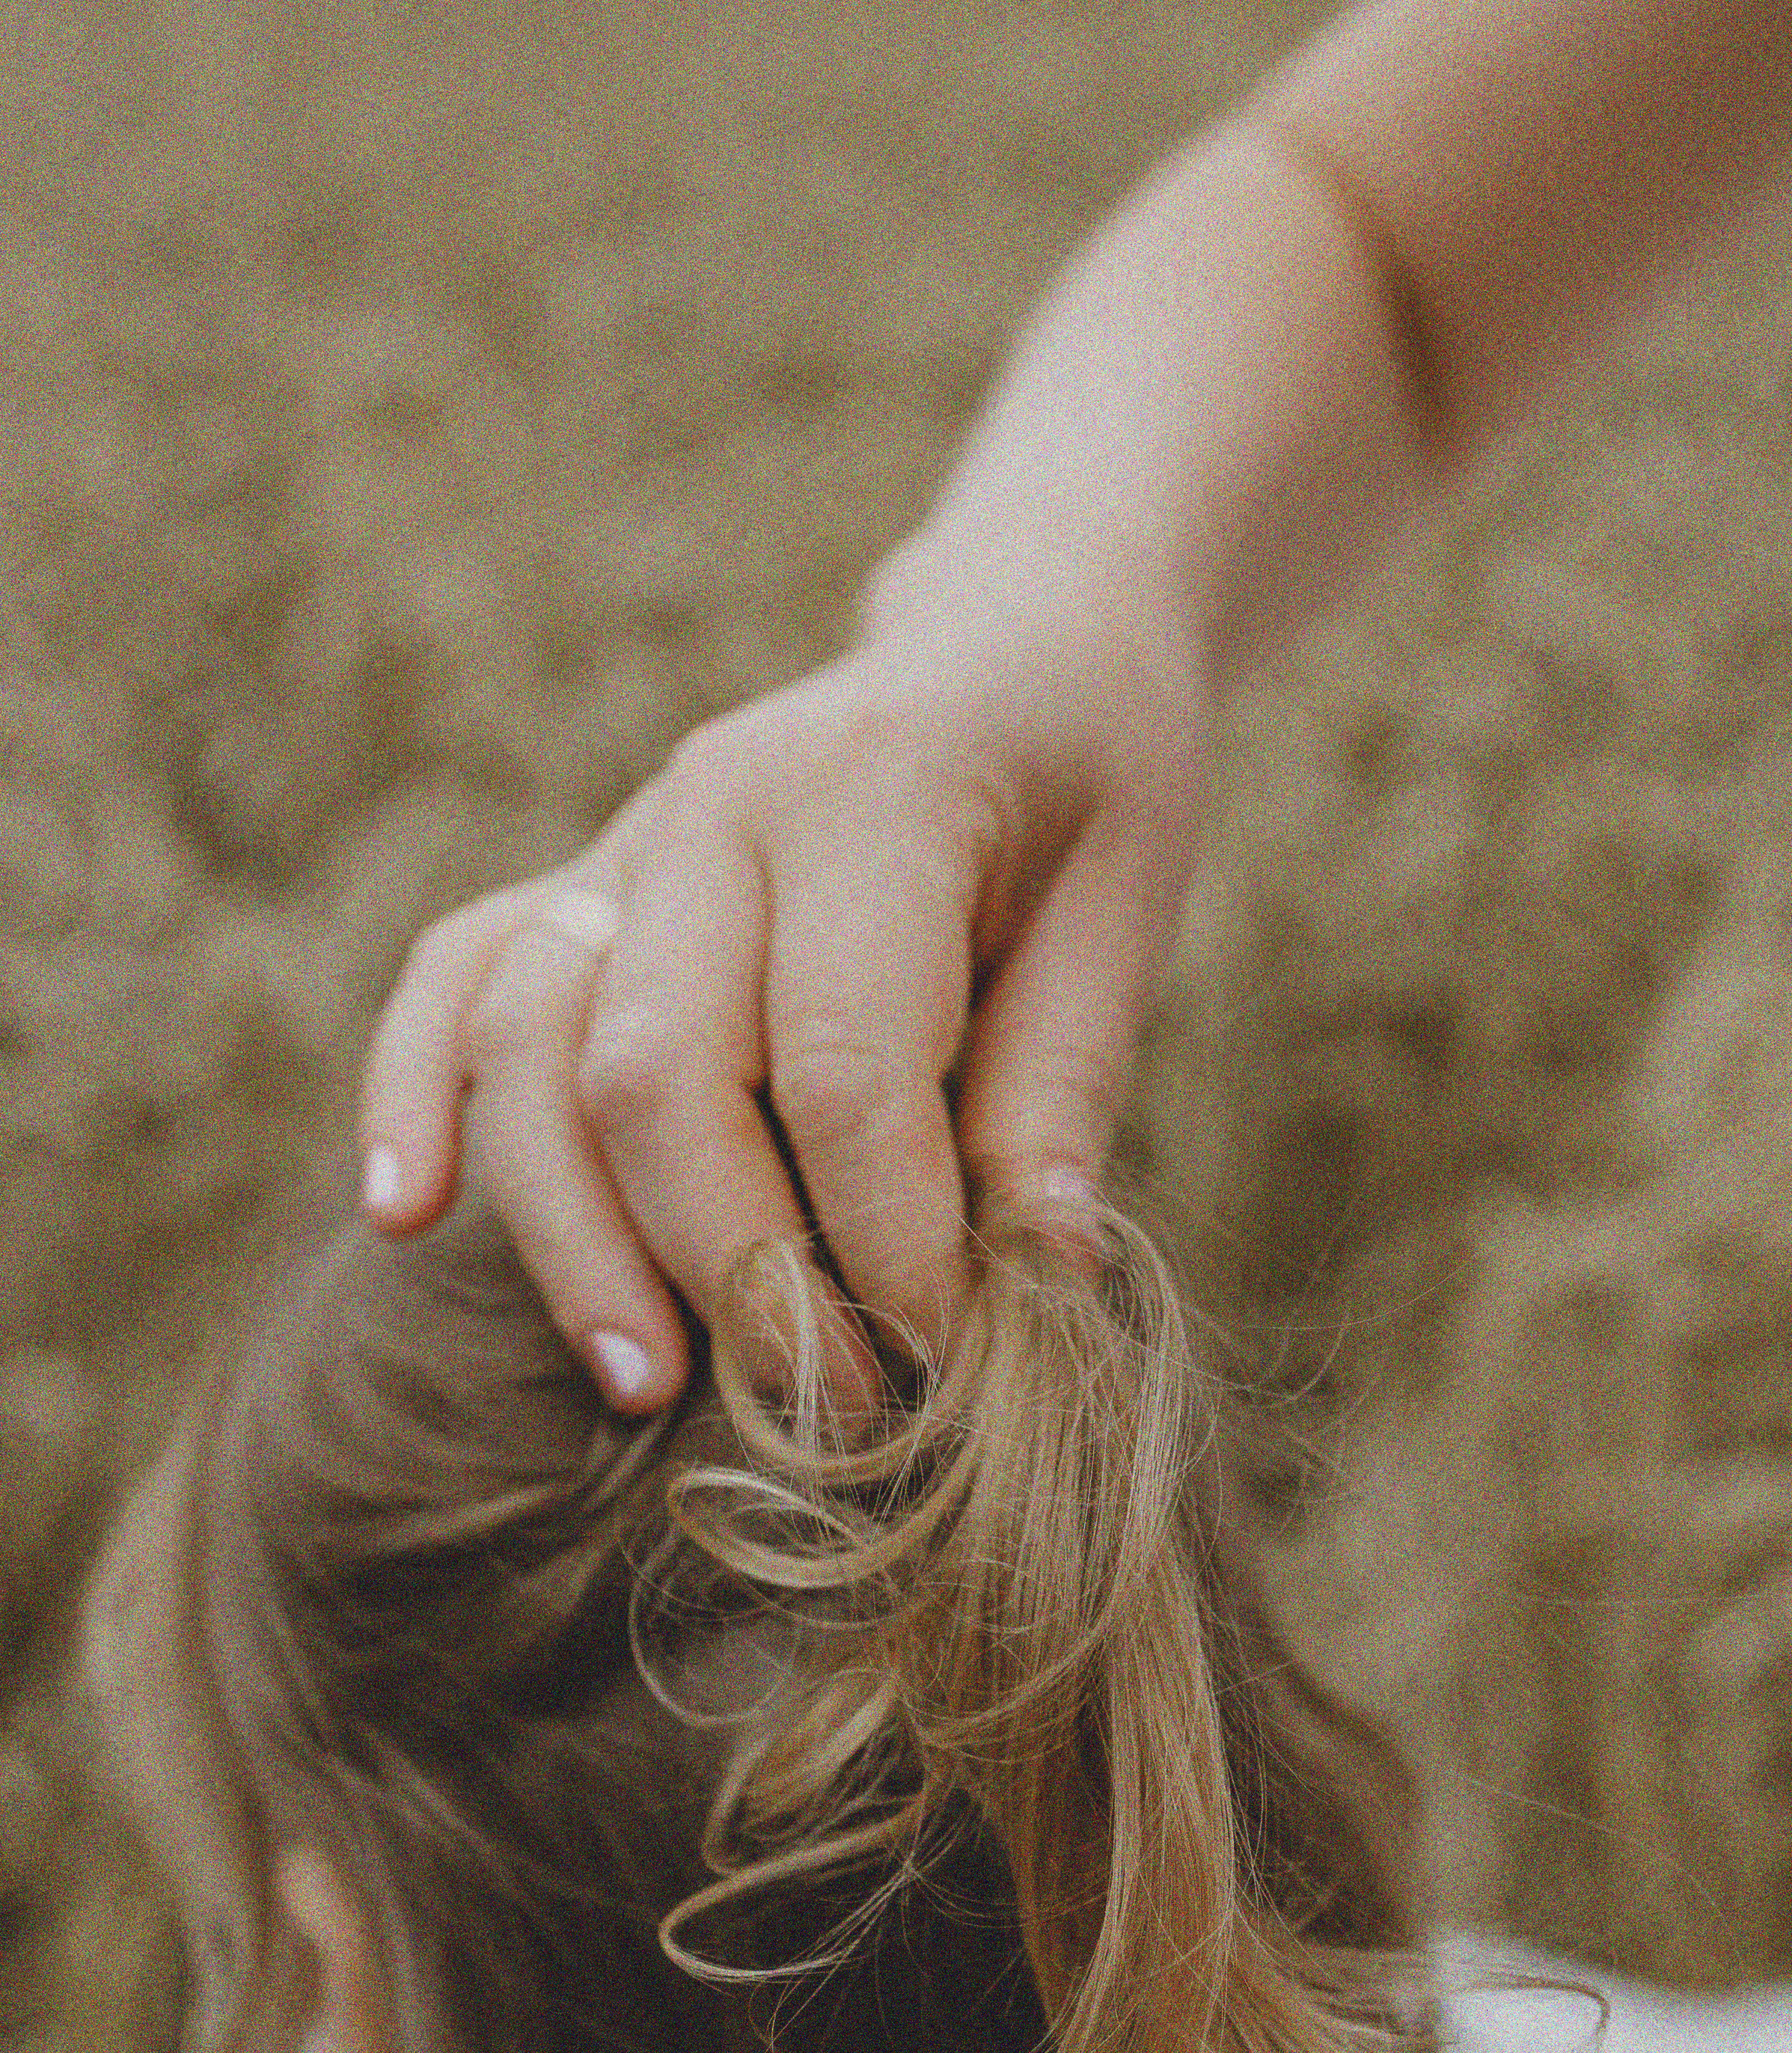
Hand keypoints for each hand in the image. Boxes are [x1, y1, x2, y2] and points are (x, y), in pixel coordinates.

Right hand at [357, 544, 1209, 1412]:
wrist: (1011, 638)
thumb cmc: (1089, 783)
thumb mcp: (1126, 908)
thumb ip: (1059, 1086)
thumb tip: (1032, 1278)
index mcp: (879, 788)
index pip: (843, 1062)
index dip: (886, 1240)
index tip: (945, 1359)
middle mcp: (720, 800)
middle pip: (661, 1072)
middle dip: (733, 1270)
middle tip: (825, 1414)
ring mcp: (630, 836)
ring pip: (537, 1048)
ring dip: (575, 1233)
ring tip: (644, 1383)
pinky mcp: (580, 878)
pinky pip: (458, 976)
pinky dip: (415, 1090)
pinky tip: (404, 1211)